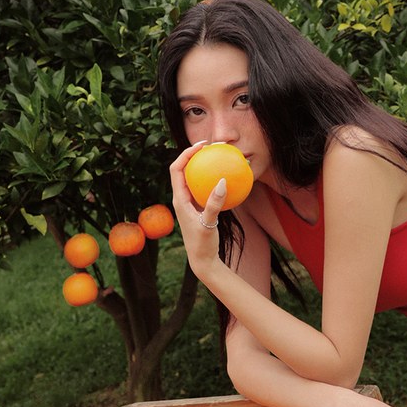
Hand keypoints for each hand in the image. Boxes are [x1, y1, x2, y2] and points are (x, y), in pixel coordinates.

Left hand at [169, 142, 225, 279]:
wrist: (202, 260)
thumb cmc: (202, 244)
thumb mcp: (208, 224)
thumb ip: (214, 204)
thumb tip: (222, 181)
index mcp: (179, 199)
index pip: (176, 169)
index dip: (185, 154)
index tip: (201, 145)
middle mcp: (182, 198)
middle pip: (184, 169)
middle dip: (195, 155)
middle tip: (212, 146)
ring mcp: (190, 202)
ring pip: (194, 178)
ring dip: (204, 166)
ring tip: (219, 157)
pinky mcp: (198, 207)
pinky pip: (205, 189)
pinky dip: (214, 181)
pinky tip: (229, 179)